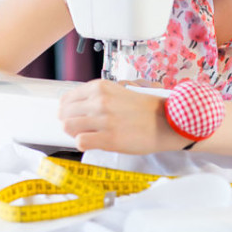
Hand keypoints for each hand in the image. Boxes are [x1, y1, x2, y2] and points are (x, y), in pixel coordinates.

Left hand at [58, 79, 186, 153]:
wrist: (166, 121)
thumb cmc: (145, 109)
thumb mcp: (119, 91)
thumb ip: (98, 97)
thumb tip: (75, 108)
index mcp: (100, 87)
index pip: (66, 99)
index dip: (66, 110)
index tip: (72, 116)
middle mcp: (99, 101)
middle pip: (64, 114)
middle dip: (68, 122)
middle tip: (80, 128)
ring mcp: (103, 120)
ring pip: (69, 127)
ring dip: (75, 133)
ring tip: (88, 135)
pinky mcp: (109, 138)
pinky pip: (80, 142)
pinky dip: (83, 144)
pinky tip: (93, 142)